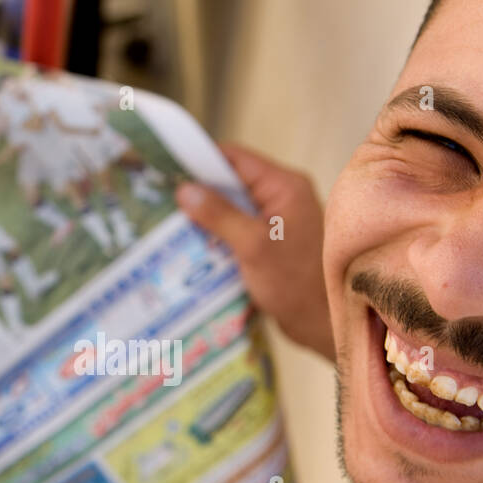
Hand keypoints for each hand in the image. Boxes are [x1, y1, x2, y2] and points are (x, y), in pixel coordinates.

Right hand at [176, 143, 332, 359]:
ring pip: (232, 209)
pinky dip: (217, 236)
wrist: (322, 324)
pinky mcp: (271, 244)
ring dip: (205, 218)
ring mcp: (277, 221)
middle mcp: (282, 197)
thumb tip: (184, 189)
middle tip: (160, 200)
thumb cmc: (294, 282)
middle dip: (198, 193)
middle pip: (231, 183)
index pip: (236, 159)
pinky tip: (192, 246)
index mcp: (284, 186)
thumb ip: (219, 215)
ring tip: (168, 223)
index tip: (166, 167)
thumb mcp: (252, 245)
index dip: (200, 160)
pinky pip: (237, 230)